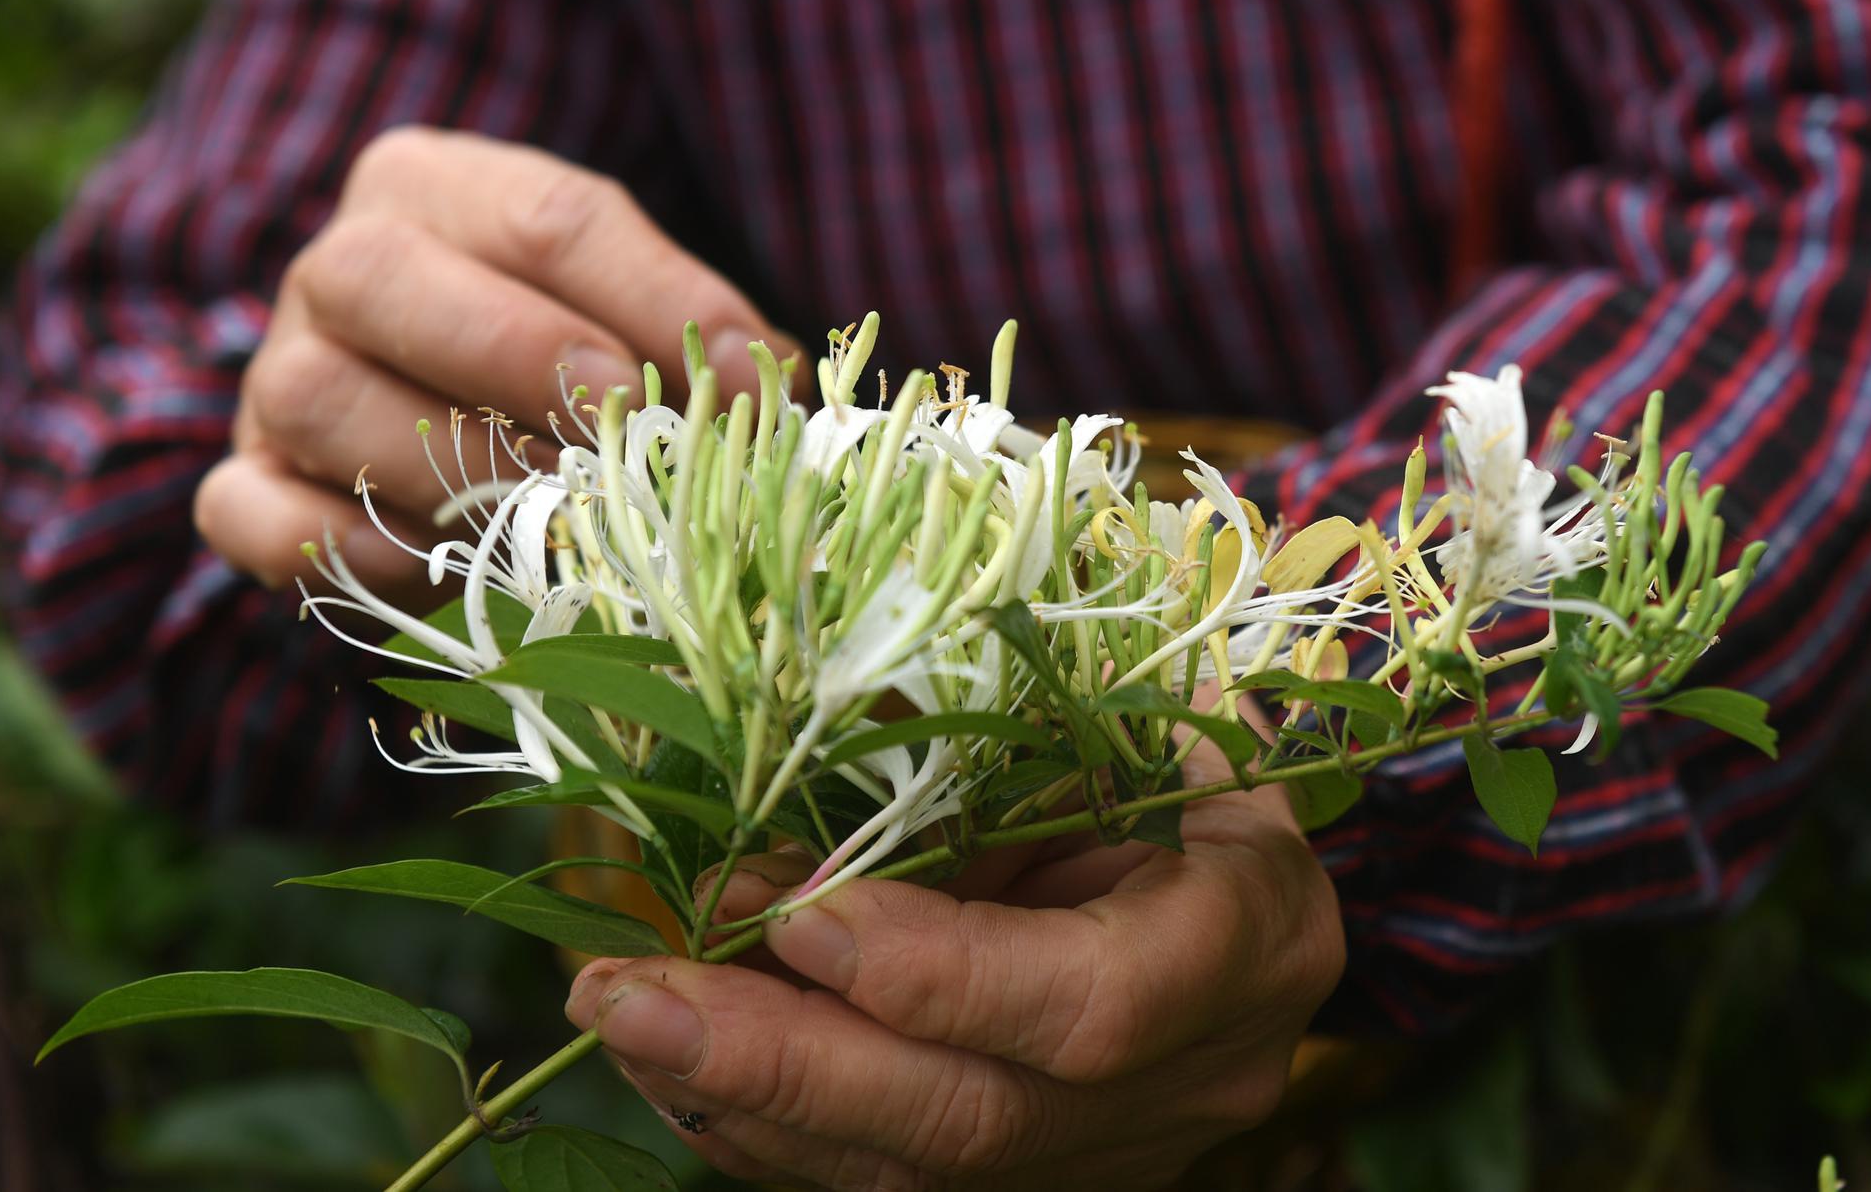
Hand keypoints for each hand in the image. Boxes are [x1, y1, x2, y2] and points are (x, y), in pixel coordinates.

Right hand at [195, 126, 799, 592]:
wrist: (441, 417)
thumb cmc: (567, 361)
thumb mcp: (634, 319)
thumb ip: (692, 343)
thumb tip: (764, 396)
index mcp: (445, 191)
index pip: (549, 218)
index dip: (657, 299)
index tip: (746, 383)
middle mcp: (343, 264)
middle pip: (382, 273)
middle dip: (516, 353)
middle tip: (620, 422)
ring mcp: (277, 373)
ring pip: (312, 396)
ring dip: (439, 464)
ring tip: (548, 517)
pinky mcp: (244, 479)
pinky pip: (246, 510)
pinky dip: (325, 546)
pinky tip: (418, 568)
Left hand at [565, 751, 1345, 1190]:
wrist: (1253, 908)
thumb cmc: (1195, 776)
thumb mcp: (1145, 724)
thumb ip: (1023, 738)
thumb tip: (831, 723)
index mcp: (1244, 948)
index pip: (1091, 1007)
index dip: (939, 974)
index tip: (799, 914)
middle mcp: (1182, 1081)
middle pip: (975, 1120)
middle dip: (784, 1060)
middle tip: (629, 993)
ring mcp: (1105, 1152)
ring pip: (910, 1171)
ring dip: (741, 1094)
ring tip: (617, 1014)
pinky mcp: (1033, 1178)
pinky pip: (879, 1175)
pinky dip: (760, 1121)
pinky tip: (665, 1058)